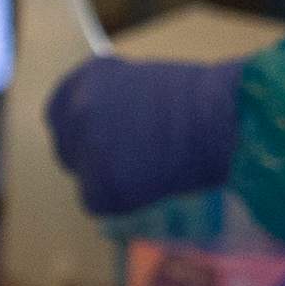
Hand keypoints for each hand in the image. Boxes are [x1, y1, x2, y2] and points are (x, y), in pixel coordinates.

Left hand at [49, 54, 245, 216]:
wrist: (222, 121)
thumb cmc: (199, 100)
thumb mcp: (144, 86)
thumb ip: (117, 104)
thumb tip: (112, 130)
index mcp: (85, 82)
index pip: (62, 113)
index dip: (82, 130)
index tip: (99, 140)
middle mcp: (77, 112)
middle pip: (70, 148)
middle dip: (96, 158)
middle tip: (130, 165)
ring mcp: (86, 151)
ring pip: (89, 178)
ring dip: (114, 181)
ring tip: (153, 174)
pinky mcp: (101, 189)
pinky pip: (103, 202)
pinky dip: (125, 203)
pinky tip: (154, 189)